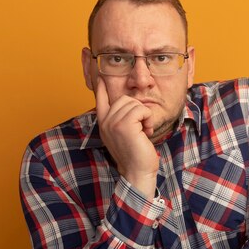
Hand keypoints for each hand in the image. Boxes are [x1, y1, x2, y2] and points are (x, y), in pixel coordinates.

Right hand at [96, 78, 158, 197]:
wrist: (137, 172)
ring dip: (144, 116)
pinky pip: (141, 109)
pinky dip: (148, 119)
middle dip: (138, 110)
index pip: (99, 98)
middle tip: (141, 127)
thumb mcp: (123, 134)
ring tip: (143, 131)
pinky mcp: (124, 125)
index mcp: (103, 123)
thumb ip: (120, 119)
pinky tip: (146, 132)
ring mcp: (113, 123)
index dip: (101, 86)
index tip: (100, 76)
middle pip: (124, 98)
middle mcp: (105, 122)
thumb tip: (127, 102)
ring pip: (134, 103)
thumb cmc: (136, 155)